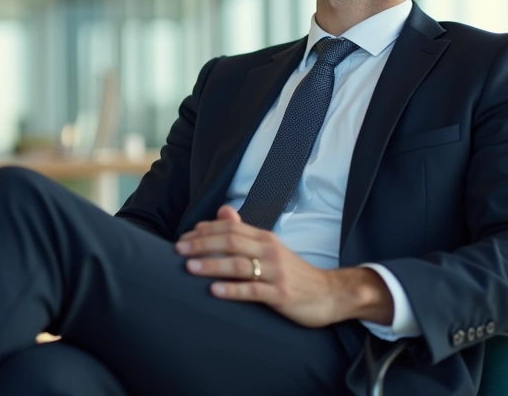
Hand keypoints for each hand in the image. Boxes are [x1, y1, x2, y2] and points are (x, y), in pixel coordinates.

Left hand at [176, 206, 392, 327]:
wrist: (329, 294)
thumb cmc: (294, 273)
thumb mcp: (271, 248)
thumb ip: (246, 231)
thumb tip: (222, 212)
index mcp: (265, 239)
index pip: (231, 228)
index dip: (205, 231)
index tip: (184, 236)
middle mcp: (270, 251)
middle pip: (231, 242)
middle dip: (202, 244)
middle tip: (178, 250)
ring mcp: (276, 273)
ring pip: (239, 264)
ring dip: (212, 264)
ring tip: (189, 267)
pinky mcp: (280, 295)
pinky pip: (253, 291)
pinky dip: (232, 290)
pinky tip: (214, 291)